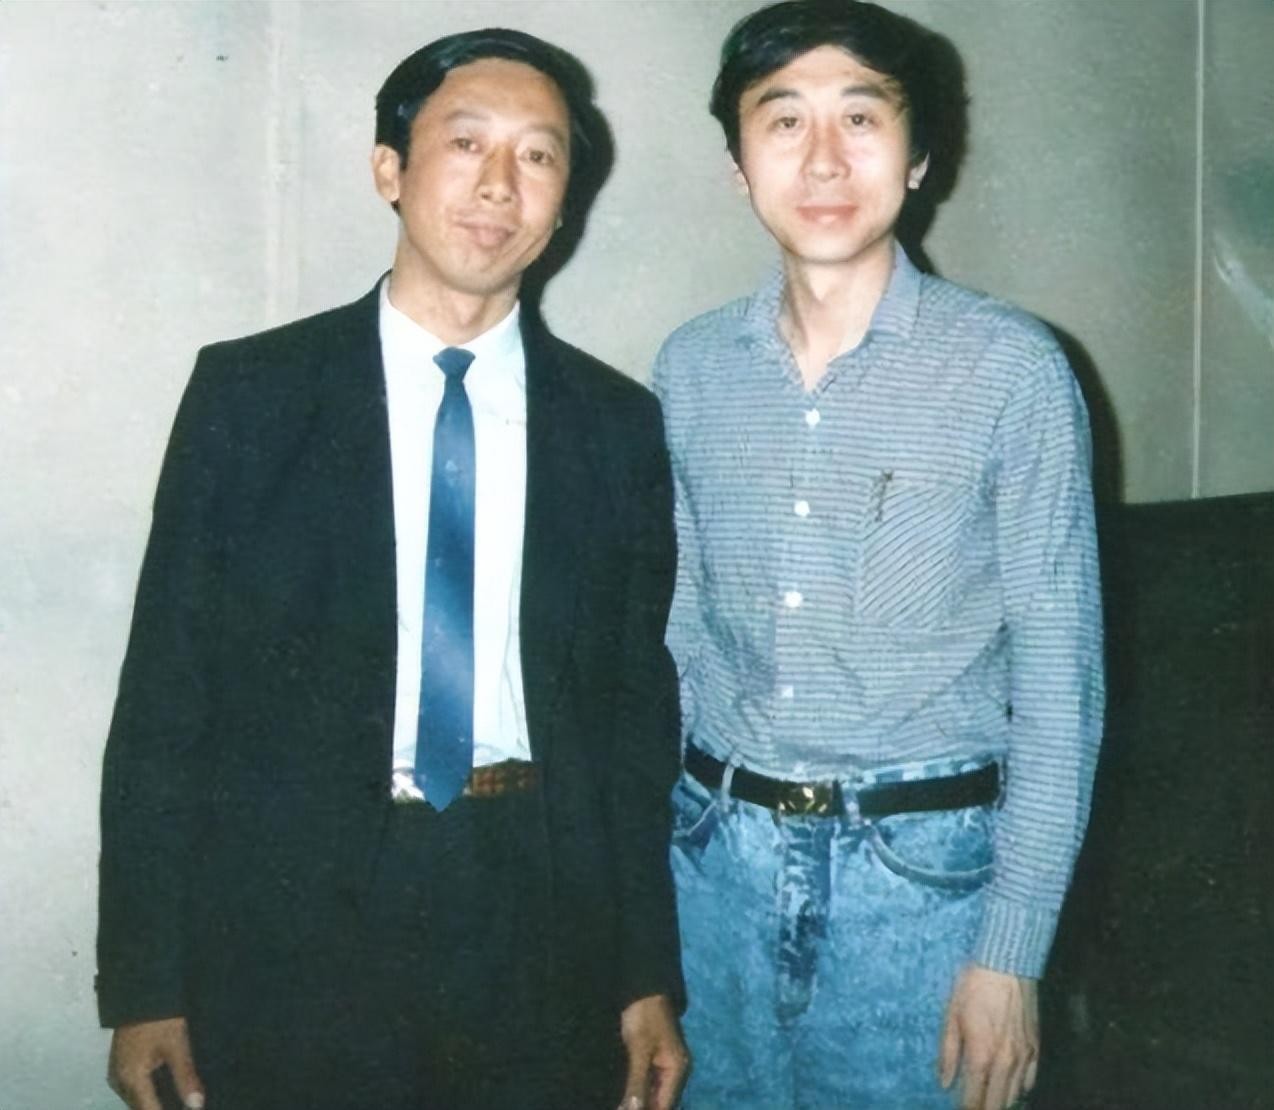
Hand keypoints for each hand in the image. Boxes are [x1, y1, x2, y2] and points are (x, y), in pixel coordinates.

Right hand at [108, 1017, 204, 1109]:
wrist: (141, 992)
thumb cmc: (160, 1019)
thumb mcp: (177, 1046)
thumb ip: (186, 1077)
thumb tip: (196, 1105)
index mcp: (132, 1079)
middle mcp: (119, 1081)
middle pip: (142, 1107)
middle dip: (163, 1107)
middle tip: (188, 1103)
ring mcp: (117, 1073)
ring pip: (137, 1098)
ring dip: (156, 1101)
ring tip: (180, 1098)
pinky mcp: (120, 1065)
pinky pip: (134, 1087)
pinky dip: (150, 1091)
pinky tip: (168, 1087)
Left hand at [617, 993, 689, 1109]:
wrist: (643, 986)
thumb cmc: (644, 1015)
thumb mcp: (639, 1049)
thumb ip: (637, 1082)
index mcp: (677, 1070)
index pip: (664, 1106)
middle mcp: (674, 1072)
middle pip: (659, 1102)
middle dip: (640, 1107)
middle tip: (619, 1107)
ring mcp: (663, 1065)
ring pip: (652, 1094)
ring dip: (637, 1100)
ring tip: (619, 1104)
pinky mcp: (652, 1059)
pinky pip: (646, 1083)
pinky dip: (636, 1090)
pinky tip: (622, 1093)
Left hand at [938, 964, 1038, 1109]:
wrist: (1007, 965)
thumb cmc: (973, 987)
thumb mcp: (951, 1015)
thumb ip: (948, 1053)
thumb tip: (944, 1082)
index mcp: (981, 1055)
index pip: (973, 1098)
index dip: (966, 1109)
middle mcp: (1005, 1062)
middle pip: (996, 1103)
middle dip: (983, 1109)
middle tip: (973, 1108)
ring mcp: (1024, 1057)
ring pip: (1014, 1096)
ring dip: (1000, 1102)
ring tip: (988, 1101)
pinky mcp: (1036, 1048)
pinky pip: (1030, 1081)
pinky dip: (1019, 1089)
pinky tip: (1009, 1088)